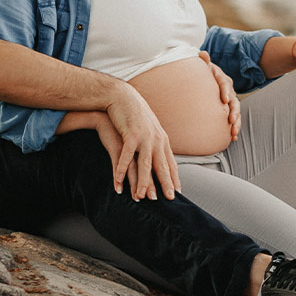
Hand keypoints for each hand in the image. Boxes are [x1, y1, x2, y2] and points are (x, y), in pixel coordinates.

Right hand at [99, 82, 180, 199]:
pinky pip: (125, 156)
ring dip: (143, 182)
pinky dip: (121, 170)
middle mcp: (156, 139)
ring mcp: (144, 137)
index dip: (173, 177)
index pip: (170, 162)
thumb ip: (155, 142)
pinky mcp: (130, 134)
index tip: (177, 191)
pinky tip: (118, 182)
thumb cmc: (134, 114)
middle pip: (161, 165)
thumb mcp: (148, 128)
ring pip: (145, 164)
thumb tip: (159, 154)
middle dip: (165, 183)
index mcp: (161, 139)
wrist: (122, 96)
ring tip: (142, 197)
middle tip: (169, 199)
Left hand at [200, 51, 241, 141]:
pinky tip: (233, 137)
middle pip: (234, 100)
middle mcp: (228, 90)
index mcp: (222, 78)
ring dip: (236, 122)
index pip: (225, 83)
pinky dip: (234, 127)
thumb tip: (202, 54)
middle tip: (231, 120)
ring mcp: (230, 100)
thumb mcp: (203, 65)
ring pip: (236, 111)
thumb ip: (203, 60)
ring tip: (233, 132)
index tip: (224, 100)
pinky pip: (233, 118)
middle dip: (234, 111)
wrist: (207, 77)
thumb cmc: (204, 72)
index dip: (225, 91)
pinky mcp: (228, 108)